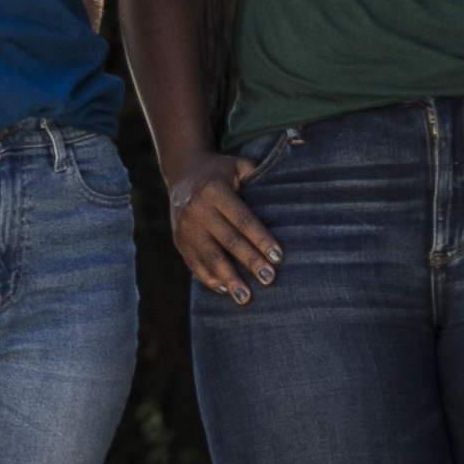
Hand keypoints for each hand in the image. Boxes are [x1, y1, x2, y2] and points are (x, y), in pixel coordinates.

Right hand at [166, 154, 281, 299]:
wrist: (182, 172)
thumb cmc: (220, 171)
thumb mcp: (237, 166)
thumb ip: (257, 177)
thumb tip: (286, 193)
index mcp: (214, 190)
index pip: (242, 219)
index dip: (260, 239)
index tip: (277, 257)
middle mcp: (197, 209)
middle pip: (228, 240)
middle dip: (249, 261)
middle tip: (269, 279)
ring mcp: (185, 227)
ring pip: (209, 256)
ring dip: (228, 278)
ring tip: (245, 297)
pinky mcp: (178, 239)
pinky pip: (193, 263)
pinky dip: (208, 278)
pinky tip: (224, 290)